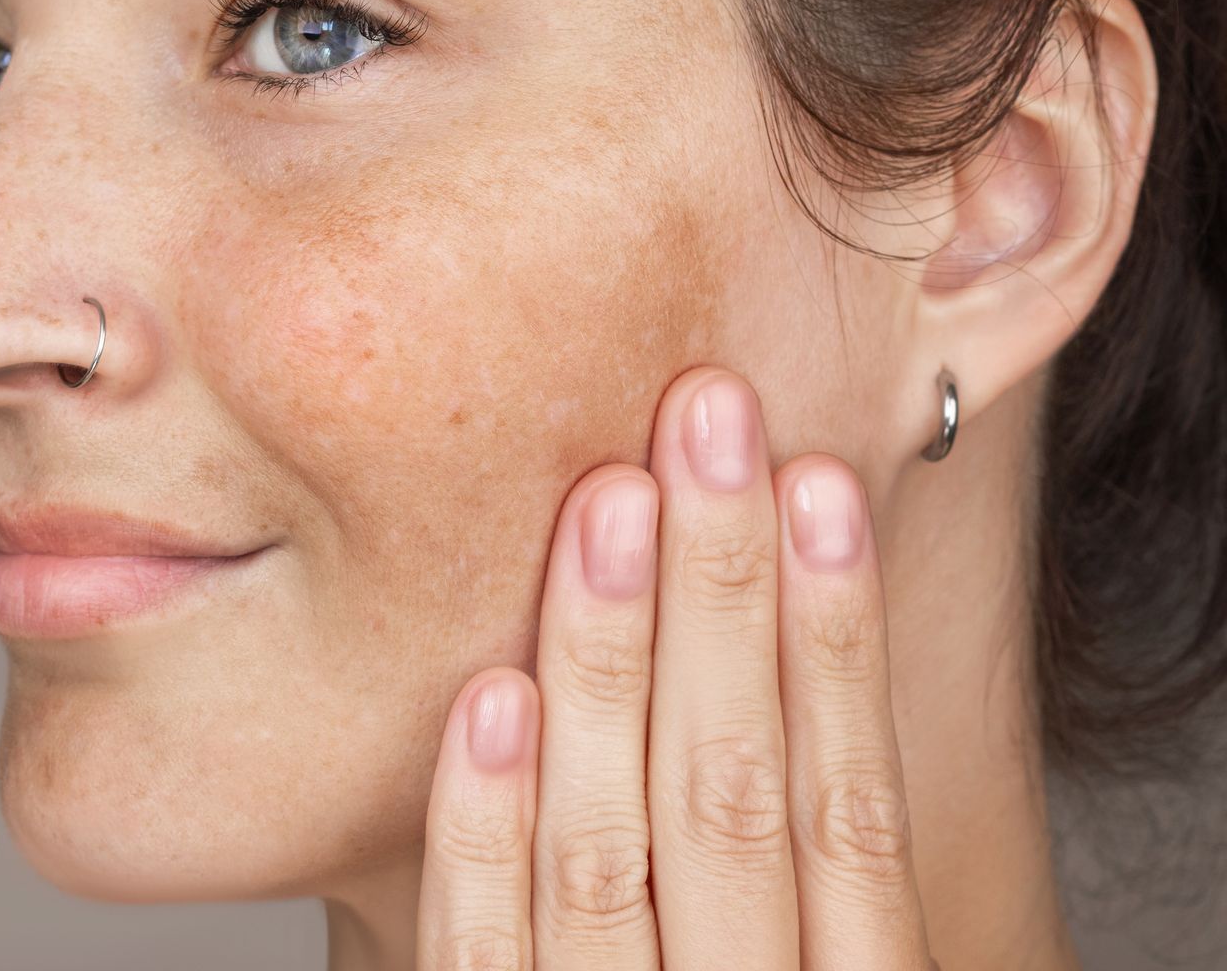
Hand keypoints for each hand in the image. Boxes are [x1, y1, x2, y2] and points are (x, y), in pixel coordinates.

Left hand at [414, 365, 937, 968]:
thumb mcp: (797, 964)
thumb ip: (787, 855)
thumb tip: (774, 624)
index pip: (850, 812)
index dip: (838, 642)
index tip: (816, 481)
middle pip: (733, 795)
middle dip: (721, 592)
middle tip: (707, 412)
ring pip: (608, 846)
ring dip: (606, 661)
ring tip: (609, 499)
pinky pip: (477, 952)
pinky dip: (484, 825)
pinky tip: (491, 697)